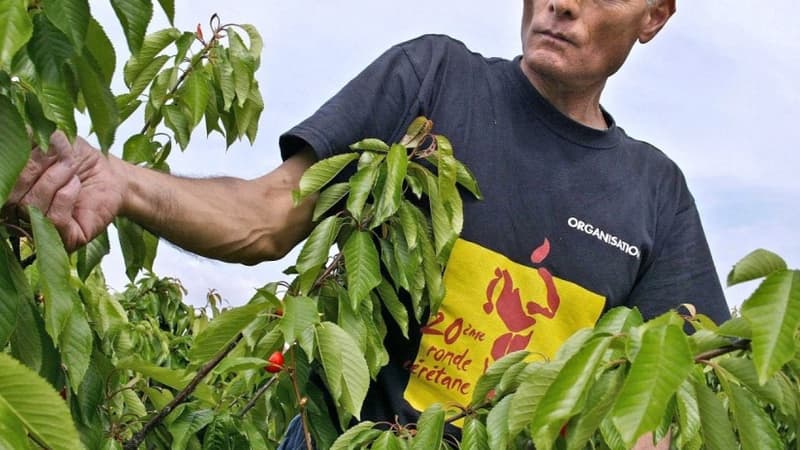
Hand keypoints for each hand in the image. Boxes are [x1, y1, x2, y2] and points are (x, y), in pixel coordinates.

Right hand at [4, 131, 125, 250]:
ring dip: (53, 180)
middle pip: (11, 195)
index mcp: (11, 190)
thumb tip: (23, 133)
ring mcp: (39, 230)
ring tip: (70, 169)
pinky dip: (65, 196)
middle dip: (37, 168)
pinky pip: (53, 219)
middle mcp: (18, 214)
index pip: (2, 181)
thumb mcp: (53, 143)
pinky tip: (75, 185)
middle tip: (62, 156)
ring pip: (30, 207)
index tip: (38, 143)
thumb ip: (33, 140)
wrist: (111, 176)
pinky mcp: (63, 240)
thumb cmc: (79, 161)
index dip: (17, 161)